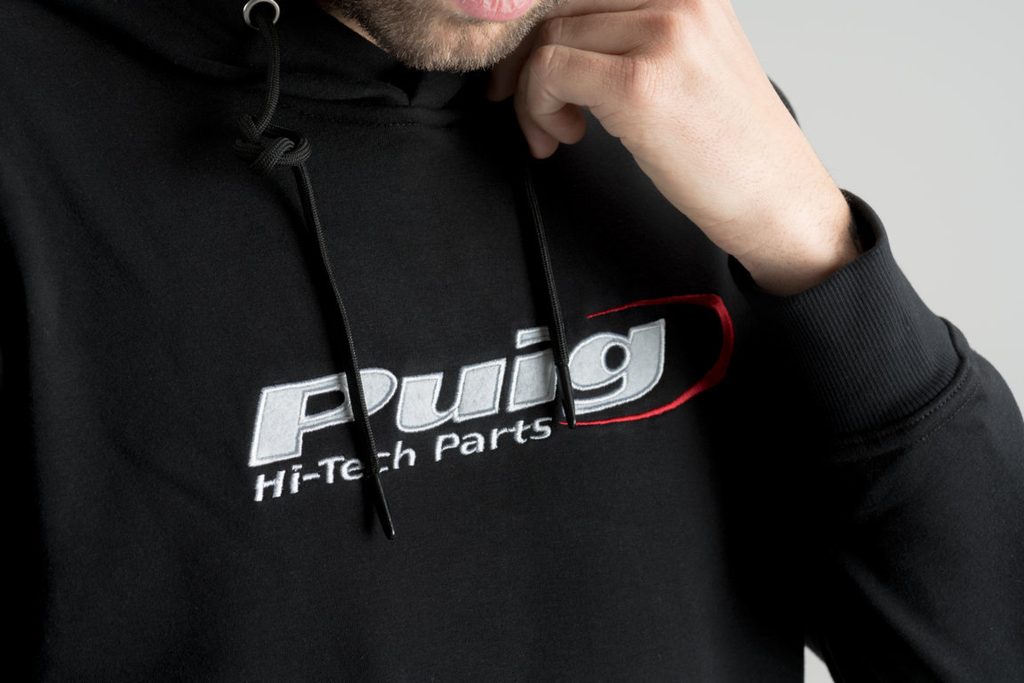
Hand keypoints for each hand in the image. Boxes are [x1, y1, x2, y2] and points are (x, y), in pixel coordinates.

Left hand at [486, 0, 860, 295]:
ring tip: (556, 133)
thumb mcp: (687, 63)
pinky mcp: (639, 84)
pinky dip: (538, 107)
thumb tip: (552, 32)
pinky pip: (550, 71)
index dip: (536, 23)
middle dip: (521, 55)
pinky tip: (564, 136)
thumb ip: (631, 33)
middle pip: (557, 2)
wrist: (778, 200)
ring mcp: (661, 35)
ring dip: (532, 93)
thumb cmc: (731, 146)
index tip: (522, 65)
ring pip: (547, 38)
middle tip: (518, 100)